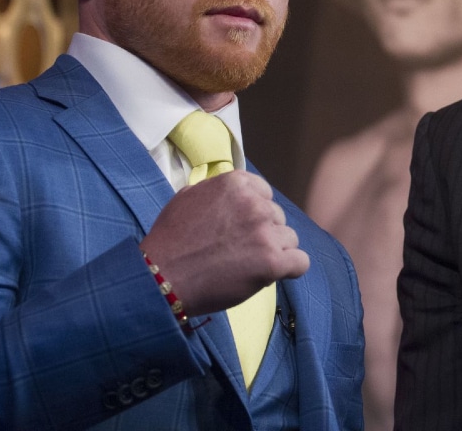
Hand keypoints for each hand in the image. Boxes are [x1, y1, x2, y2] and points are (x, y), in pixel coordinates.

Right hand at [141, 171, 310, 315]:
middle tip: (238, 251)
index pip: (265, 194)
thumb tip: (238, 193)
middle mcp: (255, 204)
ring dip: (274, 252)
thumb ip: (218, 190)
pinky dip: (290, 269)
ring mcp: (266, 232)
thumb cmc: (170, 240)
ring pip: (290, 240)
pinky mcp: (273, 262)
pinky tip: (272, 274)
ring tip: (247, 265)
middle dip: (263, 233)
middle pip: (277, 218)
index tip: (240, 228)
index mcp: (237, 184)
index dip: (254, 213)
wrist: (161, 277)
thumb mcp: (189, 196)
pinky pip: (300, 262)